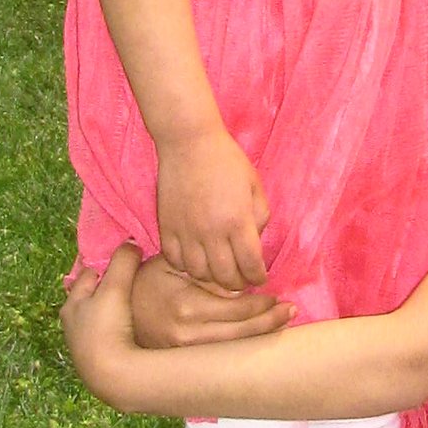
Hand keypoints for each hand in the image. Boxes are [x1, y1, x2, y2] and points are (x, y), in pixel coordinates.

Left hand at [60, 248, 151, 404]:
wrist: (111, 377)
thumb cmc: (107, 328)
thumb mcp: (115, 288)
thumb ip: (123, 261)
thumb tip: (132, 243)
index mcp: (72, 304)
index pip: (86, 274)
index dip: (102, 262)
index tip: (119, 256)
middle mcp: (73, 324)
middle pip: (89, 297)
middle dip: (104, 287)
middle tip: (126, 279)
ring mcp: (84, 345)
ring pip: (97, 318)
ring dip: (110, 310)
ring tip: (130, 304)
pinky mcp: (97, 361)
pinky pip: (107, 336)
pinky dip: (115, 329)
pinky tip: (128, 330)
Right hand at [131, 252, 291, 347]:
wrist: (116, 313)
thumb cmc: (146, 281)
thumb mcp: (171, 264)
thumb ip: (205, 269)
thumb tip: (240, 277)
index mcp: (189, 307)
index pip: (238, 310)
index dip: (262, 303)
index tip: (278, 294)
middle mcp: (190, 335)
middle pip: (242, 332)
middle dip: (270, 321)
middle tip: (291, 310)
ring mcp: (187, 352)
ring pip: (234, 346)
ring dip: (261, 334)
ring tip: (283, 322)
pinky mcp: (184, 361)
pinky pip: (220, 354)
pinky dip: (242, 345)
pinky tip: (258, 337)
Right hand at [154, 127, 270, 291]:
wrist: (189, 143)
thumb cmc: (227, 160)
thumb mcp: (255, 186)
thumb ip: (260, 217)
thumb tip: (255, 243)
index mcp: (238, 221)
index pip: (251, 265)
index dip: (258, 277)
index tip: (259, 278)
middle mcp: (212, 232)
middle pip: (225, 277)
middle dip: (237, 284)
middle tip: (241, 281)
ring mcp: (186, 232)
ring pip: (199, 274)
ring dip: (212, 280)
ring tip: (219, 274)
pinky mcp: (167, 228)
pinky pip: (175, 261)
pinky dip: (187, 267)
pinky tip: (196, 262)